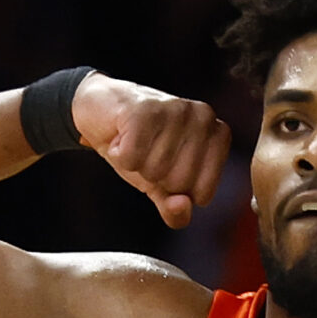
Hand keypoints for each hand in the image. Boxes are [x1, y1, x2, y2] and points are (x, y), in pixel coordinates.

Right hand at [71, 74, 228, 227]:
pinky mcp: (145, 108)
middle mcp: (203, 117)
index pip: (202, 194)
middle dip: (154, 176)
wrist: (99, 111)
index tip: (165, 165)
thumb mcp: (160, 186)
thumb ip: (175, 208)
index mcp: (217, 135)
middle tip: (147, 150)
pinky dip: (118, 154)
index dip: (175, 190)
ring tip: (134, 141)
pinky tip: (121, 135)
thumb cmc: (138, 147)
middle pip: (179, 184)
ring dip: (135, 163)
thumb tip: (182, 207)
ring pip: (155, 171)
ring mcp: (176, 109)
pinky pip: (132, 159)